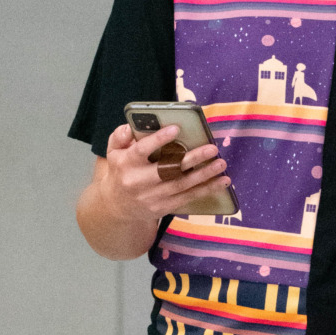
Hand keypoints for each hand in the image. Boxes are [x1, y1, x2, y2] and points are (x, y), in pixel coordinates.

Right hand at [102, 122, 228, 224]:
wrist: (117, 207)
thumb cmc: (121, 171)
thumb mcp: (114, 152)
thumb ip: (120, 136)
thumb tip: (131, 126)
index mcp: (126, 164)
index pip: (142, 151)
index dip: (158, 140)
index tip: (176, 129)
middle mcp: (138, 182)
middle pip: (167, 170)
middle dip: (191, 159)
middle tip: (211, 148)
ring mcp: (152, 197)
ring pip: (181, 185)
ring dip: (204, 175)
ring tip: (221, 163)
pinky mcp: (163, 207)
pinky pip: (187, 198)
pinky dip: (206, 190)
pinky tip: (222, 181)